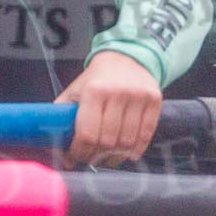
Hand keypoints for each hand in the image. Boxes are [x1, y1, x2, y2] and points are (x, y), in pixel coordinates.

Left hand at [56, 51, 161, 166]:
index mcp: (94, 90)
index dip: (80, 152)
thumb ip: (62, 122)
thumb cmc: (95, 81)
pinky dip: (134, 150)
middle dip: (96, 156)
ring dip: (115, 156)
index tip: (76, 157)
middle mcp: (118, 92)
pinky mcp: (154, 99)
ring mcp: (138, 96)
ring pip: (127, 143)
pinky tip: (125, 151)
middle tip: (91, 158)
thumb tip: (62, 158)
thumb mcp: (74, 93)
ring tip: (107, 156)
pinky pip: (145, 137)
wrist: (124, 57)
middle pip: (108, 142)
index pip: (87, 134)